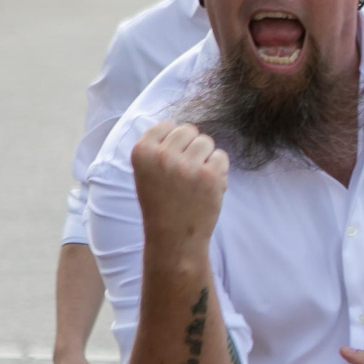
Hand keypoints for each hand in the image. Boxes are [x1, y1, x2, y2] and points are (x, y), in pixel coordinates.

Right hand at [130, 122, 227, 262]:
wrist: (174, 238)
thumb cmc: (161, 203)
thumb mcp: (146, 172)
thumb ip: (159, 147)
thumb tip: (182, 126)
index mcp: (142, 152)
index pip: (167, 125)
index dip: (174, 141)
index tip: (171, 160)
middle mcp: (163, 155)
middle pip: (189, 130)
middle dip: (191, 147)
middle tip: (186, 171)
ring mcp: (187, 166)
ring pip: (206, 141)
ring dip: (206, 157)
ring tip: (196, 179)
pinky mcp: (210, 176)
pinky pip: (221, 157)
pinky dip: (218, 170)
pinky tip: (207, 186)